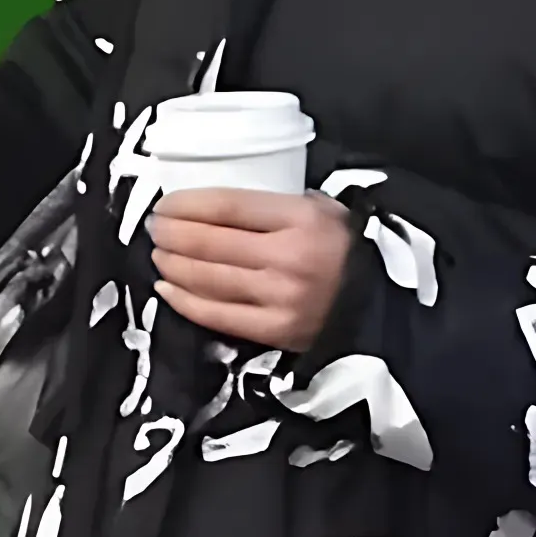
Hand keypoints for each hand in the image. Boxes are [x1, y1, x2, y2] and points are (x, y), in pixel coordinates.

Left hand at [151, 185, 350, 351]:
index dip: (187, 205)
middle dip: (171, 234)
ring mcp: (278, 298)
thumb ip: (277, 205)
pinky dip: (184, 301)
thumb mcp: (324, 210)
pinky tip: (166, 289)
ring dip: (171, 265)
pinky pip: (216, 315)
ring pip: (206, 278)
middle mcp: (286, 257)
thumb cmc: (348, 251)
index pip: (227, 207)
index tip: (166, 204)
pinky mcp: (273, 331)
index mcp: (300, 218)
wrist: (381, 307)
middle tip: (154, 229)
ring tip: (158, 254)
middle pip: (208, 243)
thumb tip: (219, 206)